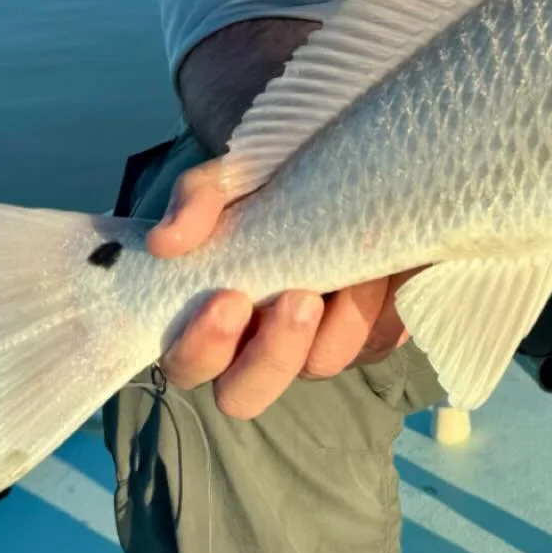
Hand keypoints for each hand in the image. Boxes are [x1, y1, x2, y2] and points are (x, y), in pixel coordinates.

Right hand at [145, 155, 418, 417]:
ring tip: (355, 271)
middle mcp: (260, 342)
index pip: (190, 363)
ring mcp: (317, 343)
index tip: (227, 299)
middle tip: (300, 299)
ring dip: (338, 323)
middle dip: (272, 354)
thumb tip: (167, 241)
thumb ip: (197, 199)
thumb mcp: (235, 176)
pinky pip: (379, 340)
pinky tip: (385, 268)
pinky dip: (382, 305)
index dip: (202, 347)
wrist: (349, 158)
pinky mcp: (375, 330)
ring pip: (321, 366)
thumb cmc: (274, 177)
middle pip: (246, 394)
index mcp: (213, 315)